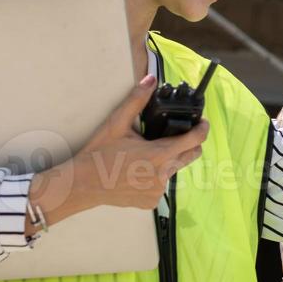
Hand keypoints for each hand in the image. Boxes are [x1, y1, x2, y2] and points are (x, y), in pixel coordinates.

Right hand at [28, 75, 209, 227]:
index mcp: (159, 154)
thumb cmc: (99, 153)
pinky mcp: (151, 201)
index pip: (195, 140)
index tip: (202, 123)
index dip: (202, 129)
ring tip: (147, 155)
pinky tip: (138, 172)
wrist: (81, 184)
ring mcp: (158, 190)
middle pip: (191, 155)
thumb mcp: (117, 123)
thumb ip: (137, 100)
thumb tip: (150, 79)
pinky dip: (155, 177)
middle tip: (177, 135)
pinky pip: (161, 186)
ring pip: (174, 170)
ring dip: (168, 161)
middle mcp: (162, 174)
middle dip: (189, 143)